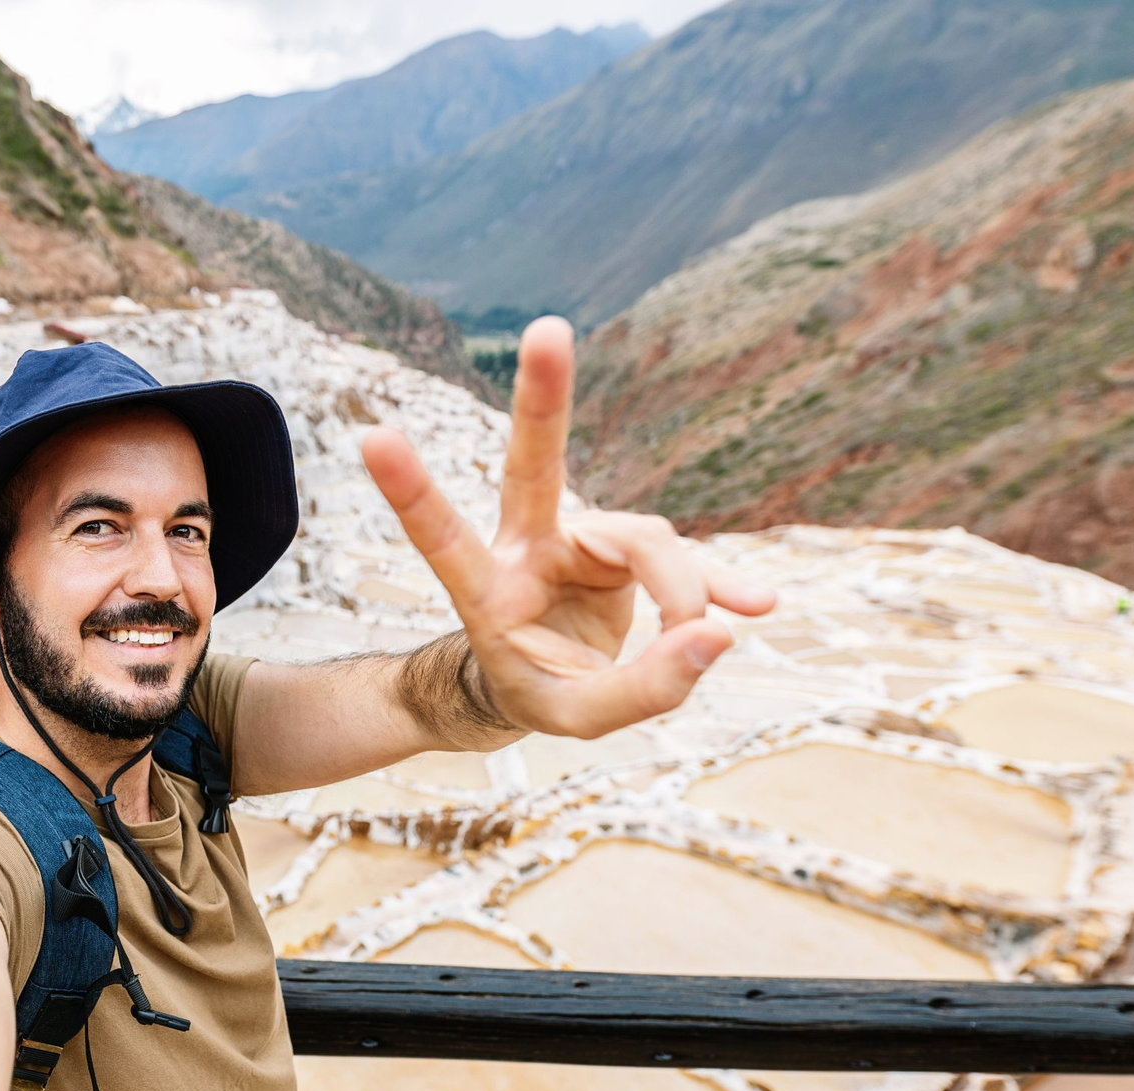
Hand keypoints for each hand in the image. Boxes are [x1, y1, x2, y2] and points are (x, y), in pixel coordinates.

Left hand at [361, 315, 776, 739]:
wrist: (541, 682)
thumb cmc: (536, 693)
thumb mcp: (575, 719)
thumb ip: (643, 691)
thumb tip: (719, 636)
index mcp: (487, 591)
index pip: (443, 539)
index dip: (414, 492)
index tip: (374, 438)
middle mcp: (530, 547)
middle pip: (534, 466)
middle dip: (542, 399)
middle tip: (548, 329)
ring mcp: (580, 537)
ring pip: (649, 542)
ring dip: (682, 597)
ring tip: (696, 650)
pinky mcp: (626, 545)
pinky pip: (684, 558)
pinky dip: (718, 584)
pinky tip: (759, 606)